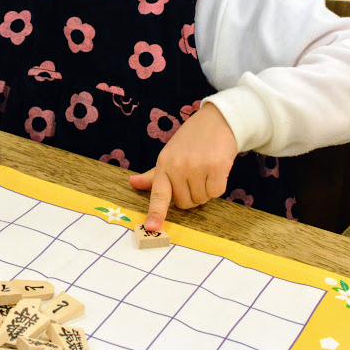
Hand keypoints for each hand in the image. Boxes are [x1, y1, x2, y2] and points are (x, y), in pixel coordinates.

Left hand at [128, 103, 237, 230]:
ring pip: (201, 199)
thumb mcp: (169, 155)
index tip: (152, 227)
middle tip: (195, 175)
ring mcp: (198, 167)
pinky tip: (216, 170)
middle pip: (184, 203)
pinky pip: (216, 193)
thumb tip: (132, 182)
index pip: (158, 194)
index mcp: (164, 165)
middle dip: (191, 195)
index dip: (155, 213)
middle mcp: (179, 167)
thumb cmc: (190, 141)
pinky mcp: (217, 167)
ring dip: (205, 191)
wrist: (216, 121)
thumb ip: (153, 175)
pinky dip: (218, 186)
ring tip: (205, 170)